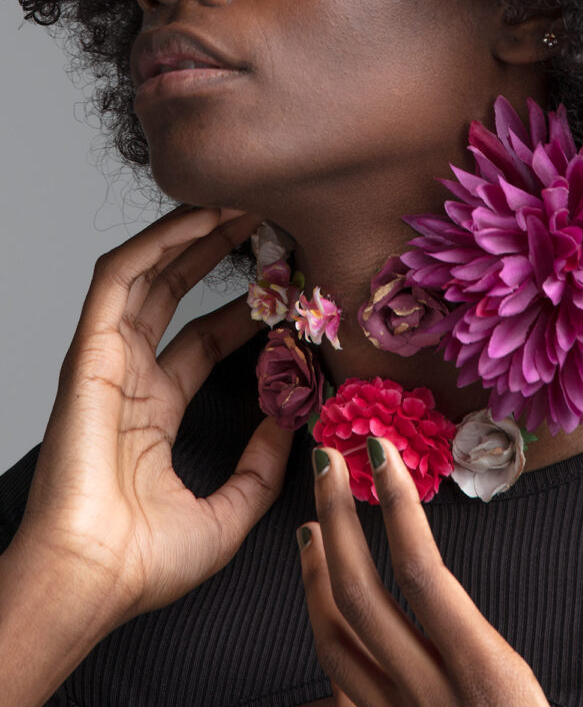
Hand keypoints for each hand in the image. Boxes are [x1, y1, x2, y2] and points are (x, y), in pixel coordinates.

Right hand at [8, 206, 292, 630]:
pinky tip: (198, 218)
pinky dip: (156, 242)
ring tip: (239, 203)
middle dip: (218, 255)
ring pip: (147, 274)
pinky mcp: (88, 351)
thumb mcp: (228, 512)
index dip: (243, 309)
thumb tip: (292, 422)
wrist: (90, 581)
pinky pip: (118, 279)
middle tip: (265, 223)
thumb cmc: (144, 563)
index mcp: (152, 414)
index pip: (203, 340)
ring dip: (190, 235)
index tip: (285, 285)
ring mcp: (106, 361)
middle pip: (176, 294)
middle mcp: (129, 378)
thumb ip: (261, 467)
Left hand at [299, 438, 582, 706]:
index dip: (398, 507)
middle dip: (338, 519)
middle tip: (326, 459)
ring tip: (309, 524)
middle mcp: (432, 706)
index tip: (380, 453)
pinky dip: (322, 642)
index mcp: (492, 690)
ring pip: (334, 643)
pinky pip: (337, 694)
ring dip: (315, 576)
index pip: (427, 576)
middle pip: (365, 597)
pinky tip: (324, 617)